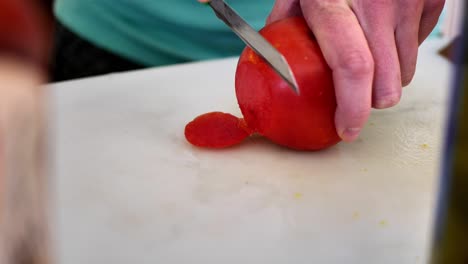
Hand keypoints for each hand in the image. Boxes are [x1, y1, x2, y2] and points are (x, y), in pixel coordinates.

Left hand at [267, 0, 444, 141]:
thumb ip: (283, 24)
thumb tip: (271, 63)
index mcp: (334, 2)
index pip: (353, 67)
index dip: (352, 108)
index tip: (346, 129)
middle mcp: (377, 3)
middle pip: (388, 83)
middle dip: (372, 102)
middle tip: (355, 98)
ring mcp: (408, 0)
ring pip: (406, 72)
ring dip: (388, 78)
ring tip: (368, 54)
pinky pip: (420, 45)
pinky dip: (402, 50)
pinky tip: (384, 31)